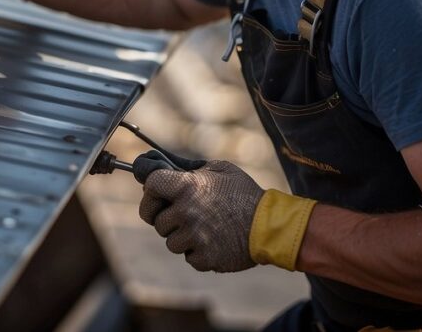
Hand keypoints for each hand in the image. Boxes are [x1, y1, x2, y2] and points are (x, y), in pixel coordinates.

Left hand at [139, 160, 263, 271]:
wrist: (271, 226)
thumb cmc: (244, 193)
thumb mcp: (218, 169)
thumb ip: (188, 166)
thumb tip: (160, 163)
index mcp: (187, 186)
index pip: (151, 184)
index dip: (151, 190)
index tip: (157, 194)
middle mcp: (186, 212)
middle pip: (156, 219)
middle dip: (165, 217)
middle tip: (182, 215)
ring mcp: (194, 237)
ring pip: (170, 241)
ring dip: (182, 237)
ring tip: (204, 228)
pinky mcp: (204, 258)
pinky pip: (188, 257)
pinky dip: (197, 252)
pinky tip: (213, 241)